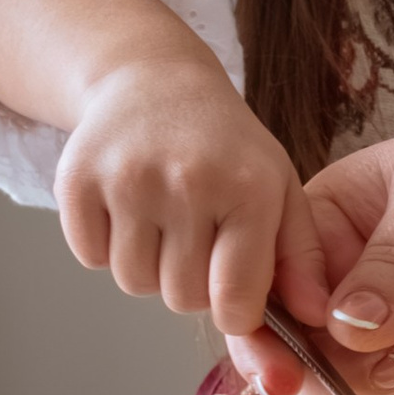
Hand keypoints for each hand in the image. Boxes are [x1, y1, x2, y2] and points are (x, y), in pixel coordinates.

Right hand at [55, 53, 328, 337]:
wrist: (154, 79)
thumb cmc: (224, 144)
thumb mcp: (279, 188)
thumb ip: (301, 256)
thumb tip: (316, 314)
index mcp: (249, 188)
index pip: (236, 299)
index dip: (235, 312)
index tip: (234, 298)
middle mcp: (189, 182)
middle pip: (181, 298)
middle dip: (191, 284)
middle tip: (197, 238)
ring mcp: (128, 179)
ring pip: (133, 282)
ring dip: (148, 266)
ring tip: (164, 219)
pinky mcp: (77, 180)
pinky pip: (90, 257)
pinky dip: (106, 245)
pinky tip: (127, 207)